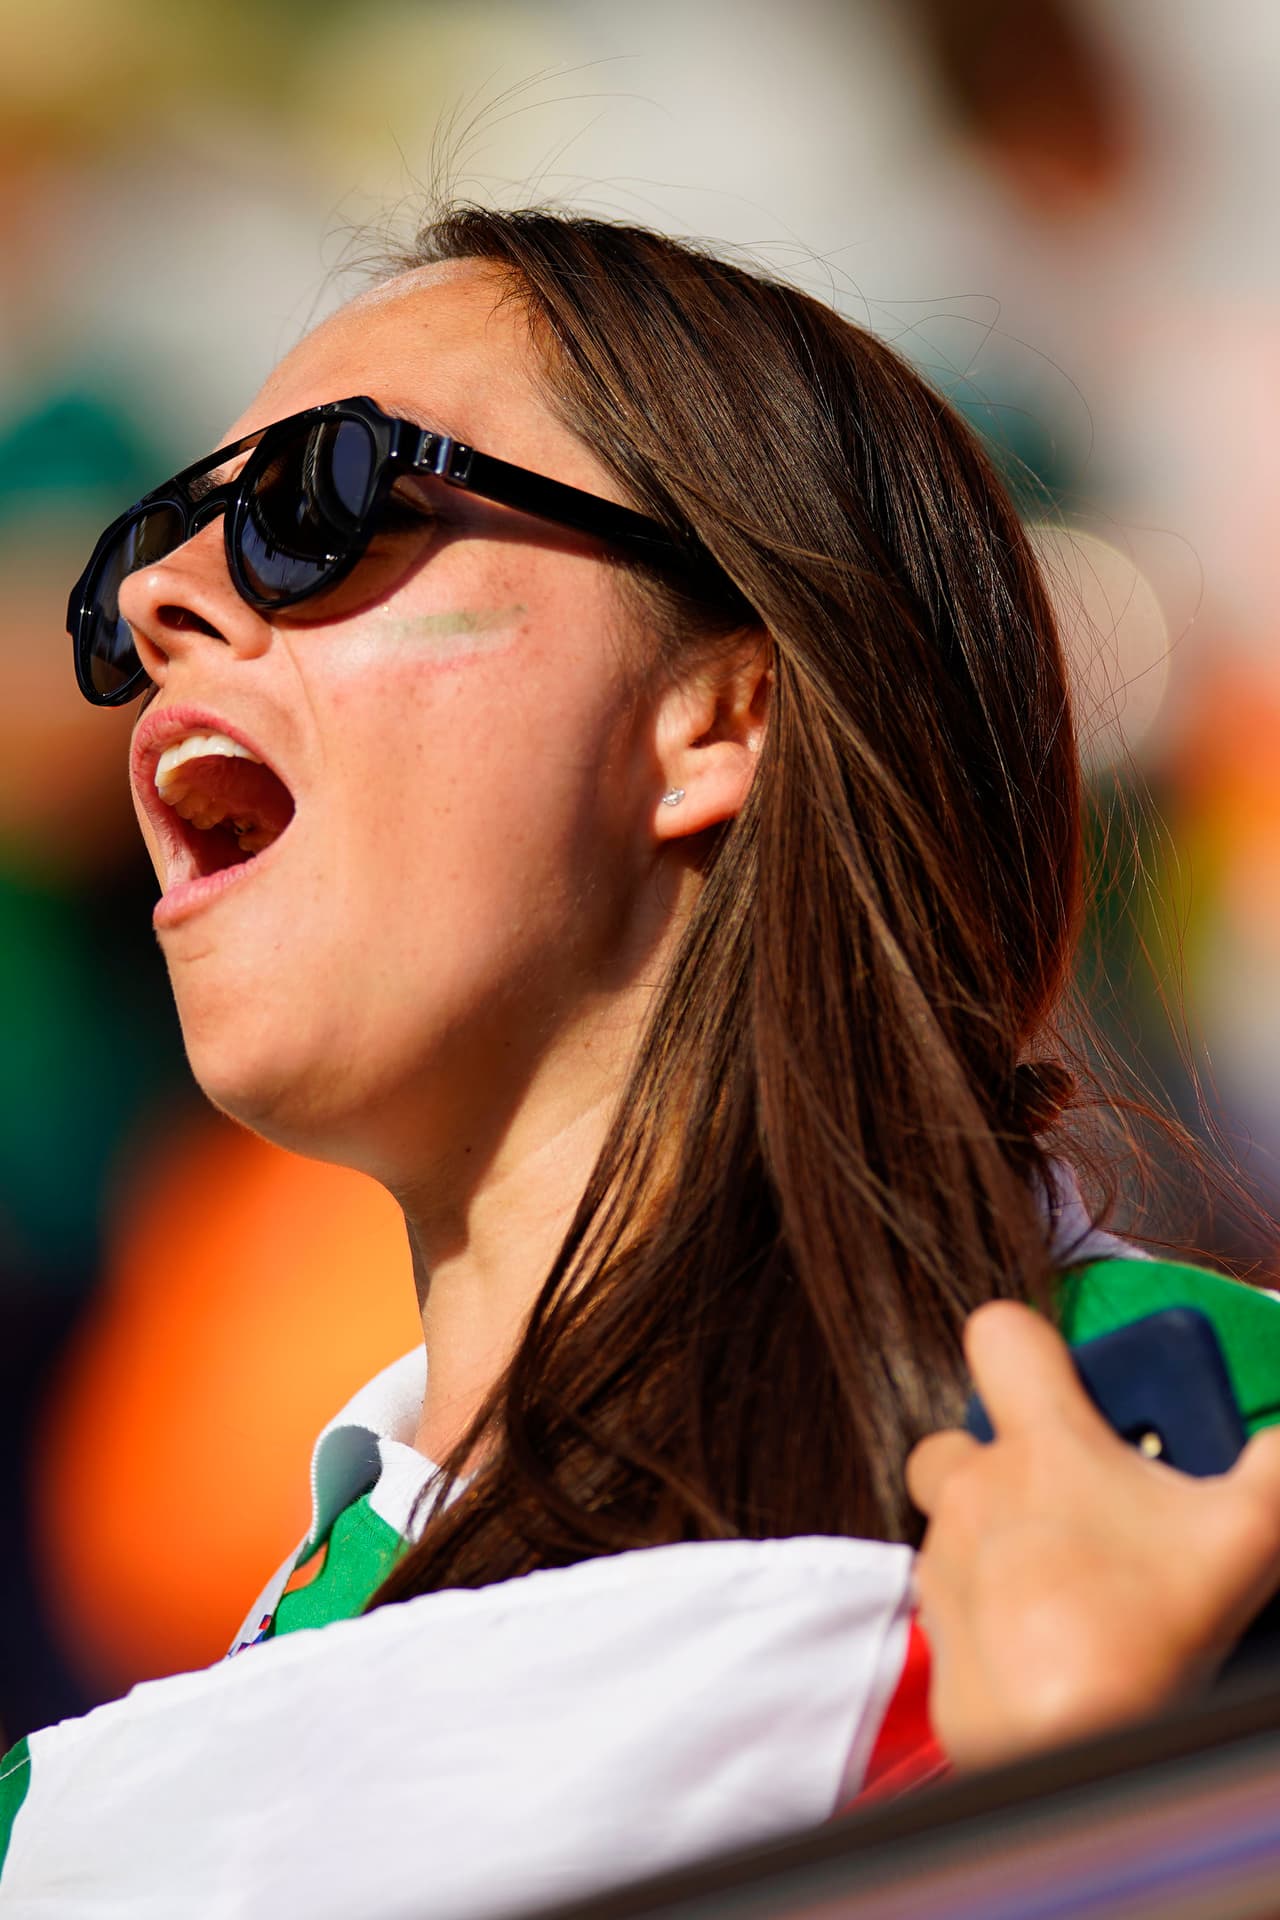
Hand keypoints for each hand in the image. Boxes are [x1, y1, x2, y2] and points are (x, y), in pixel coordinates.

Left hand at [906, 1300, 1279, 1769]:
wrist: (1063, 1749)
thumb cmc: (1139, 1639)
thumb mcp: (1242, 1539)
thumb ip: (1275, 1470)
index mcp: (1041, 1447)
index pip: (999, 1336)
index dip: (1028, 1346)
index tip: (1067, 1379)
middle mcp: (973, 1491)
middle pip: (959, 1435)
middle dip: (1002, 1456)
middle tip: (1078, 1498)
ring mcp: (946, 1561)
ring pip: (953, 1522)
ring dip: (997, 1535)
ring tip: (1074, 1577)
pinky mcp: (938, 1633)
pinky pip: (954, 1599)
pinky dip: (990, 1609)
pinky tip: (1047, 1635)